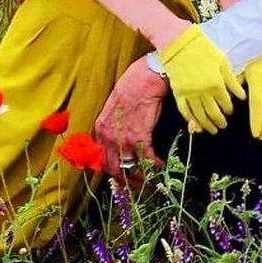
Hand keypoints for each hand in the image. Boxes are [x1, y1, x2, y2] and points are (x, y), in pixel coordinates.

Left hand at [95, 57, 167, 183]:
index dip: (114, 172)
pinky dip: (154, 166)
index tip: (124, 178)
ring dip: (142, 177)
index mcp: (101, 129)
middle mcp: (108, 136)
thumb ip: (114, 125)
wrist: (145, 76)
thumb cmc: (133, 86)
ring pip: (129, 169)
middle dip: (127, 181)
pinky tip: (160, 164)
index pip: (103, 160)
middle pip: (114, 170)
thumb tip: (120, 141)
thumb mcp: (115, 107)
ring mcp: (122, 138)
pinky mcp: (139, 137)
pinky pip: (146, 160)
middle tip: (139, 186)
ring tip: (151, 177)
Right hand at [159, 25, 245, 134]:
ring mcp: (189, 94)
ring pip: (200, 117)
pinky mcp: (178, 93)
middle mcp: (203, 92)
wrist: (179, 43)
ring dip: (207, 125)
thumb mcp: (222, 62)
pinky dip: (190, 120)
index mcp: (216, 84)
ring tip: (212, 129)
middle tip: (223, 125)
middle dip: (220, 122)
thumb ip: (232, 81)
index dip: (229, 110)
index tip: (230, 111)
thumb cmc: (202, 49)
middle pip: (214, 114)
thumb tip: (242, 96)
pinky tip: (194, 124)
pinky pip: (185, 112)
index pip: (226, 104)